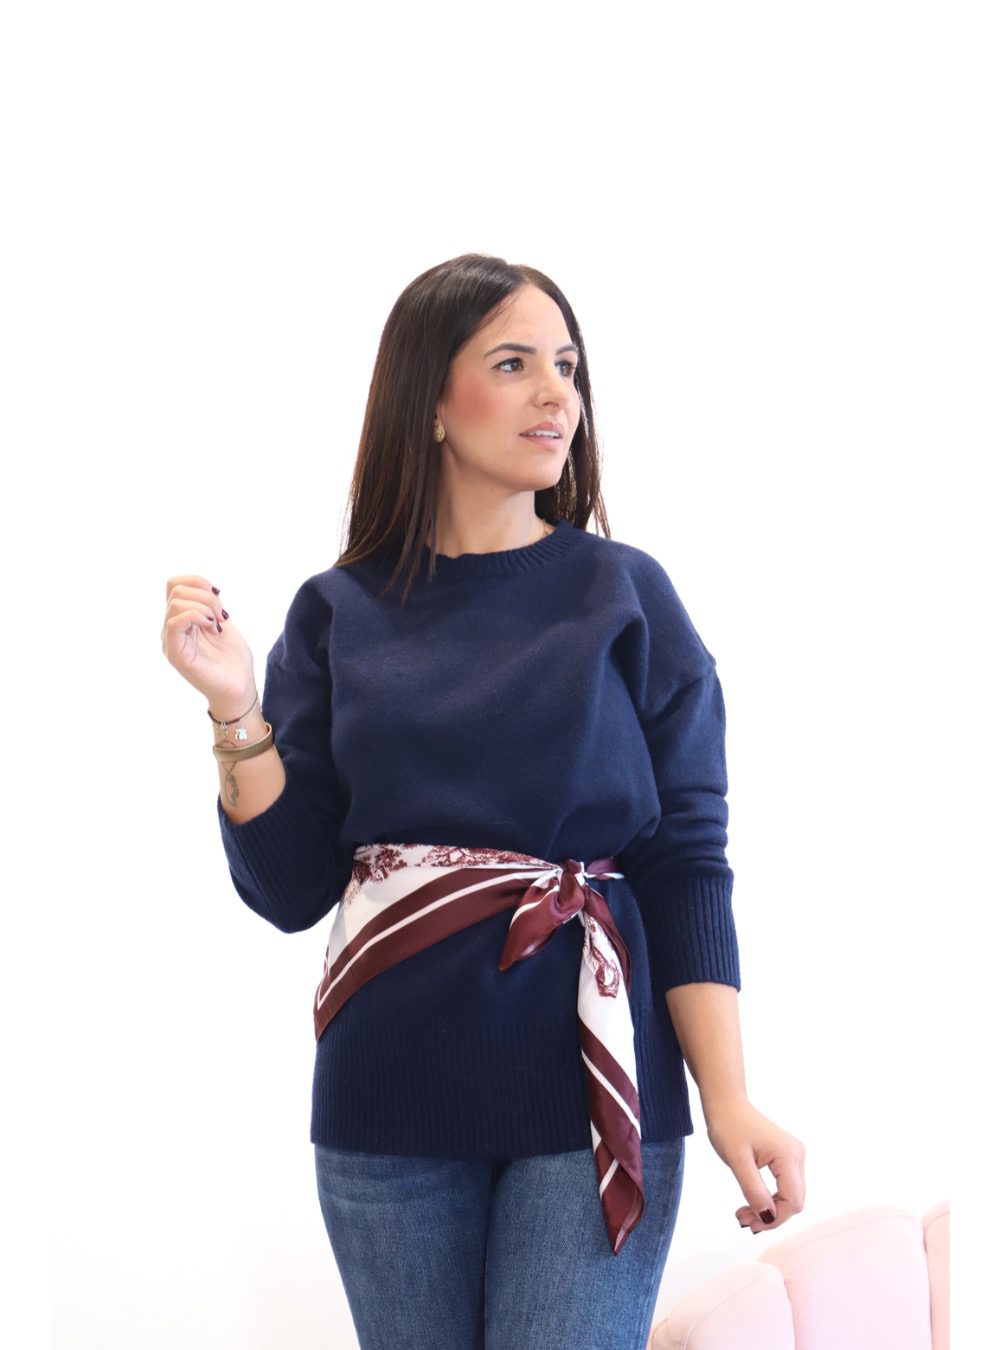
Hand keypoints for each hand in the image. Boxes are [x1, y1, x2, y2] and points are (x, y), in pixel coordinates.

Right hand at [161, 574, 255, 713]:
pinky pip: (175, 622)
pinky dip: (197, 616)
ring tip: (218, 624)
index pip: (175, 585)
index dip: (198, 582)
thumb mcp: (223, 622)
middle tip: (223, 616)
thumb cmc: (233, 661)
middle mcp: (171, 629)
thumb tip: (204, 586)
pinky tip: (212, 628)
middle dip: (206, 595)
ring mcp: (171, 642)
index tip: (220, 599)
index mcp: (181, 620)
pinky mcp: (175, 654)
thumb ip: (211, 604)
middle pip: (175, 589)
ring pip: (175, 603)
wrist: (240, 689)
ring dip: (204, 606)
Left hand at [703, 1097, 805, 1233]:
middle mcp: (797, 1155)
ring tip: (743, 1214)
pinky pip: (784, 1186)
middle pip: (794, 1201)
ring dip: (769, 1209)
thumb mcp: (737, 1161)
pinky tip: (751, 1203)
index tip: (750, 1224)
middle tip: (743, 1220)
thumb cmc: (728, 1126)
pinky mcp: (786, 1157)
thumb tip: (768, 1218)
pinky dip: (769, 1198)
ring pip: (790, 1196)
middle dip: (770, 1216)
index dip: (774, 1219)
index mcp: (788, 1155)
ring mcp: (793, 1156)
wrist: (726, 1103)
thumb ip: (754, 1190)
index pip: (793, 1201)